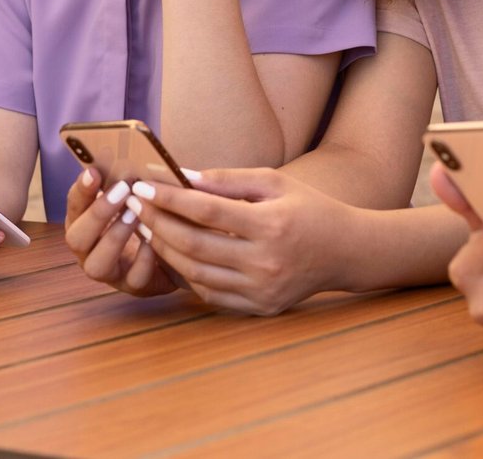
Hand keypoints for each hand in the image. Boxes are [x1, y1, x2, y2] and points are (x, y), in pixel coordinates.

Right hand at [63, 168, 177, 297]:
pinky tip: (154, 241)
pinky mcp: (134, 287)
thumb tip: (128, 156)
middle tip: (122, 190)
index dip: (81, 191)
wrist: (173, 253)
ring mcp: (109, 272)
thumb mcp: (133, 198)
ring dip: (115, 237)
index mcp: (84, 223)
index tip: (93, 171)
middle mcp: (88, 250)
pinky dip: (143, 260)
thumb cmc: (147, 216)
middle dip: (98, 213)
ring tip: (136, 215)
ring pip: (96, 265)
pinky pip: (133, 279)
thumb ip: (125, 182)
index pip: (73, 207)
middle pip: (76, 239)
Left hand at [128, 168, 344, 314]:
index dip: (169, 199)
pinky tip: (173, 255)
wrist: (347, 252)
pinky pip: (210, 295)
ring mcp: (262, 290)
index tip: (143, 187)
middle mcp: (265, 262)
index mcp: (270, 225)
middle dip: (158, 224)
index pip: (206, 211)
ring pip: (196, 274)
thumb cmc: (310, 208)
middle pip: (195, 245)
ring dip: (166, 251)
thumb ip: (228, 179)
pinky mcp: (260, 307)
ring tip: (148, 229)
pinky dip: (187, 276)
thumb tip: (182, 176)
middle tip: (135, 207)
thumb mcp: (275, 182)